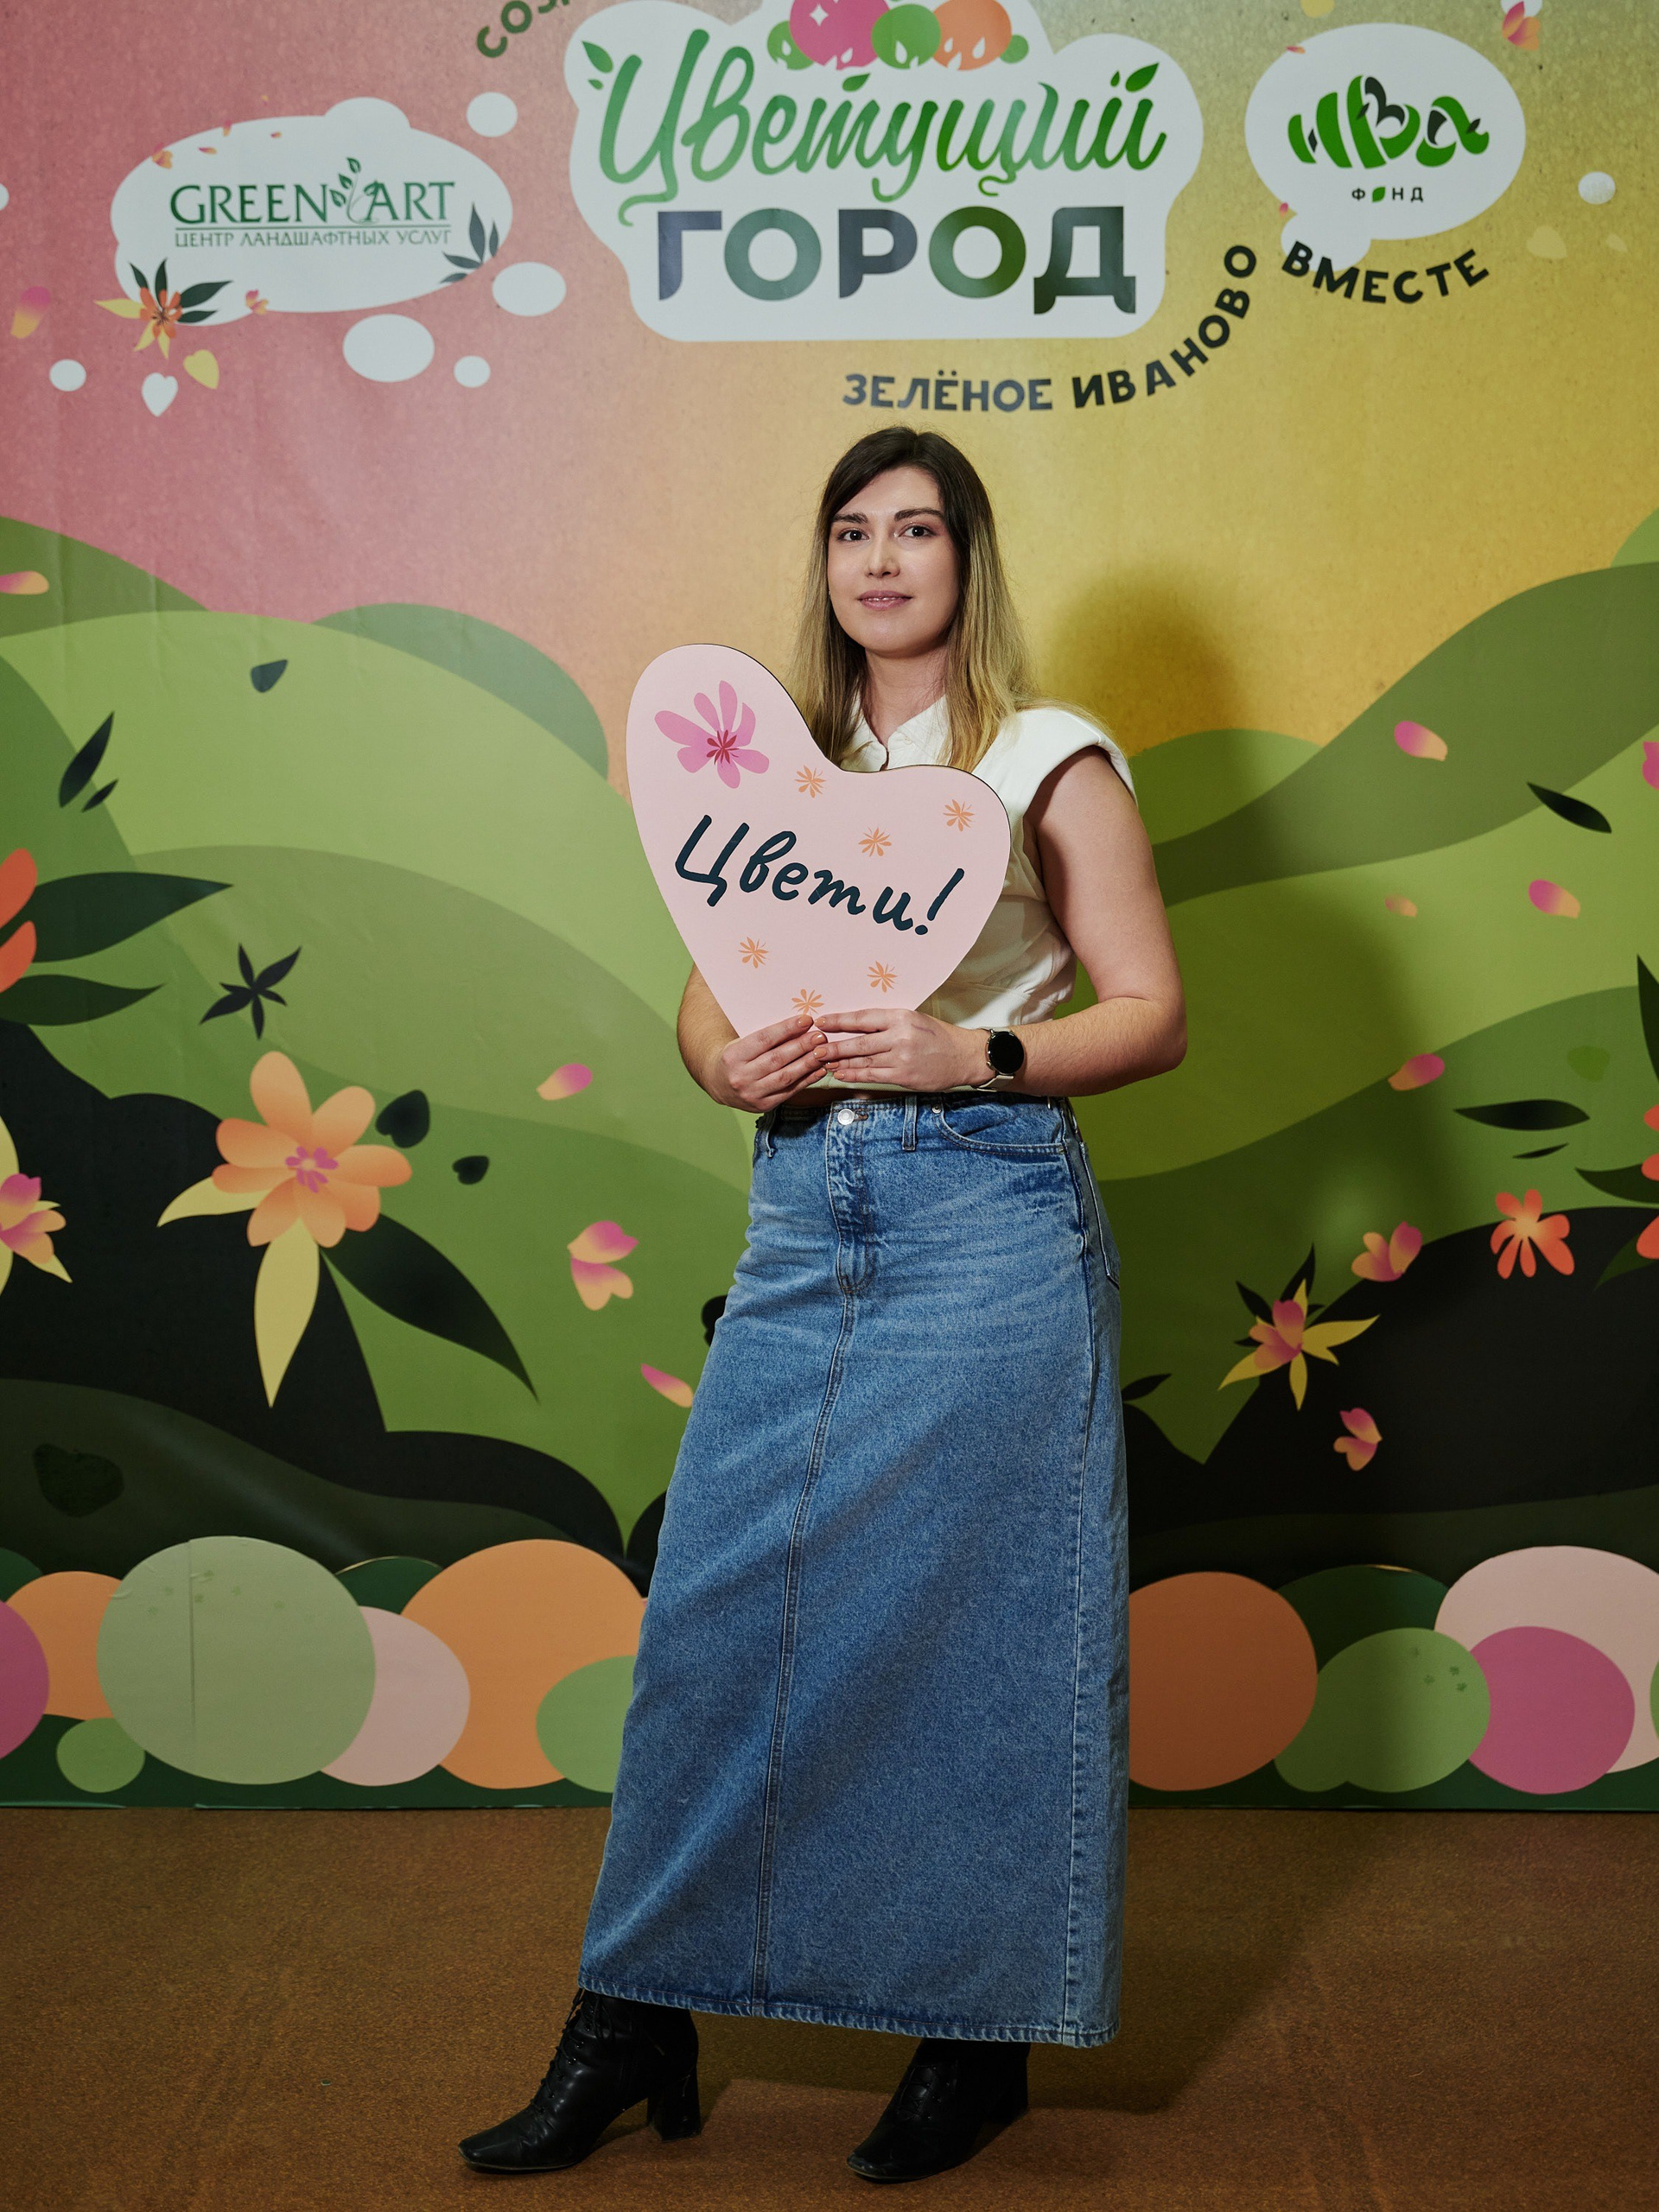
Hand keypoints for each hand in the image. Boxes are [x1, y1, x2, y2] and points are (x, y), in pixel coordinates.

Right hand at [712, 1012, 830, 1109]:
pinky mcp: (764, 1105)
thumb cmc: (736, 1057)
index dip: (787, 1029)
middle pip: (777, 1059)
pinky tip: (819, 1069)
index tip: (806, 1020)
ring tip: (823, 1051)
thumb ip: (767, 1038)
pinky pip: (790, 1091)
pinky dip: (807, 1080)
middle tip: (820, 1036)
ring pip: (786, 1077)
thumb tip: (800, 1025)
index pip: (764, 1039)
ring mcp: (752, 1094)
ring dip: (807, 1063)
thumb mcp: (742, 1043)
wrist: (718, 1084)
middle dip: (801, 1046)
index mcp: (733, 1056)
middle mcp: (741, 1077)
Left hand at [817, 1007, 987, 1090]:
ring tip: (824, 1061)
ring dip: (841, 1062)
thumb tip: (857, 1026)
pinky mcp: (904, 1075)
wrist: (963, 1056)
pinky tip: (842, 1074)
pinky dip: (855, 1075)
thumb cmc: (938, 1036)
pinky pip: (873, 1075)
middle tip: (815, 1046)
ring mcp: (901, 1057)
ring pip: (863, 1060)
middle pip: (859, 1041)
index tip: (822, 1021)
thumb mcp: (914, 1020)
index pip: (863, 1018)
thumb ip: (888, 1023)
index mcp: (901, 1017)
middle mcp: (900, 1036)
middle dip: (834, 1045)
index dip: (839, 1020)